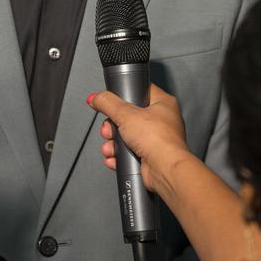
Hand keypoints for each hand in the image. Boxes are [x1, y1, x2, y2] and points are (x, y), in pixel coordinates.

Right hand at [86, 84, 195, 199]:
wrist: (164, 169)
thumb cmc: (158, 140)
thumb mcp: (125, 114)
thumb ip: (107, 102)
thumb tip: (96, 98)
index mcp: (163, 104)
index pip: (139, 91)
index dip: (123, 96)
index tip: (111, 102)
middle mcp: (162, 121)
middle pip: (128, 117)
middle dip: (112, 126)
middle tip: (109, 129)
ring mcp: (156, 140)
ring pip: (126, 136)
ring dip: (113, 143)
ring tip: (111, 146)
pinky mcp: (150, 156)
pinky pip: (128, 153)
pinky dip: (118, 156)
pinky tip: (114, 157)